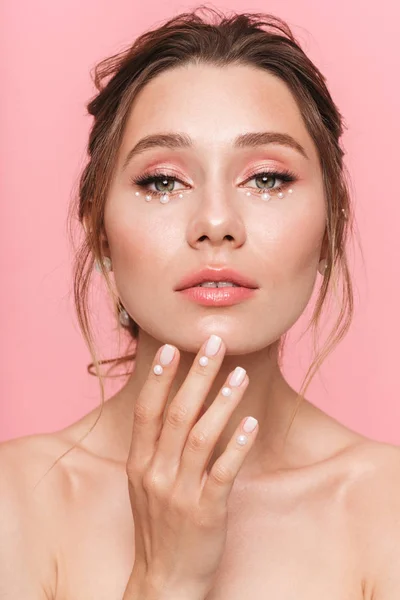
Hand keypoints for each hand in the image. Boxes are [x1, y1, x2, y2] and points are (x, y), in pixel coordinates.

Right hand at [126, 334, 258, 596]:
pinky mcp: (206, 511)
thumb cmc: (158, 526)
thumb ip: (156, 449)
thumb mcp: (145, 485)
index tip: (173, 347)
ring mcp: (180, 493)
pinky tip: (251, 422)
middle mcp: (156, 474)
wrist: (164, 581)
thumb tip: (177, 407)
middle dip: (197, 375)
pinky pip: (224, 471)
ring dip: (222, 401)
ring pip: (202, 436)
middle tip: (215, 343)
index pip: (148, 411)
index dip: (161, 378)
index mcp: (139, 464)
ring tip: (239, 373)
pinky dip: (238, 444)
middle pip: (178, 414)